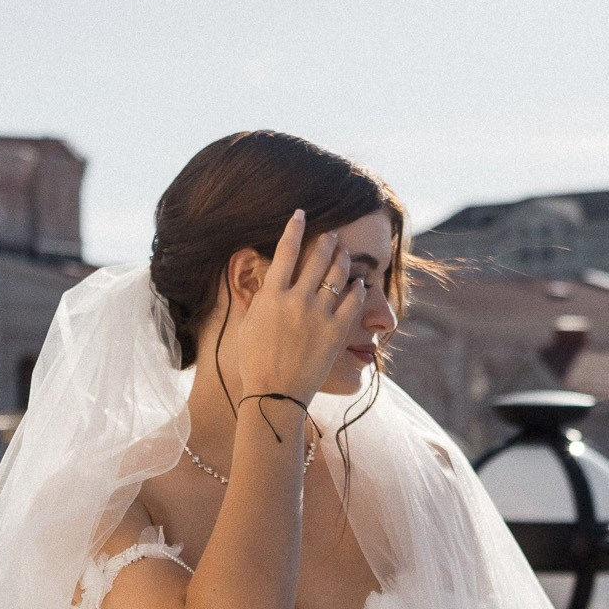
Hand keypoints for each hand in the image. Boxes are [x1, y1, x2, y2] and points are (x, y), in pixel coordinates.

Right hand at [235, 209, 364, 402]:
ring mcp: (318, 314)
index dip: (294, 228)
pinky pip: (352, 301)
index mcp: (271, 295)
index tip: (301, 214)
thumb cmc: (256, 362)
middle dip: (327, 241)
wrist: (274, 394)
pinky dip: (357, 288)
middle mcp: (296, 299)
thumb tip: (266, 282)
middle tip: (333, 235)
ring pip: (337, 275)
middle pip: (316, 257)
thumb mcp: (250, 324)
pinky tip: (358, 283)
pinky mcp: (335, 331)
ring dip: (343, 259)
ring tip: (346, 253)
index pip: (284, 250)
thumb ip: (260, 299)